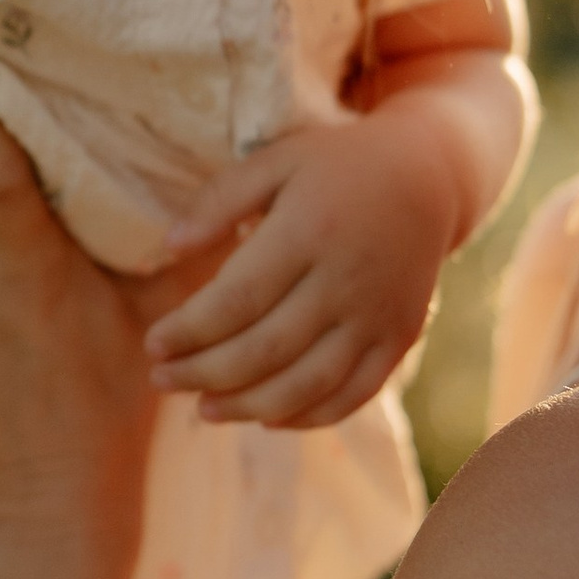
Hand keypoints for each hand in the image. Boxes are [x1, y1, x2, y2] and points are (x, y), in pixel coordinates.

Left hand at [145, 100, 467, 429]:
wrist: (427, 179)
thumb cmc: (335, 168)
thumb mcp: (276, 161)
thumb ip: (220, 200)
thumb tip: (169, 249)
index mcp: (309, 231)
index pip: (236, 300)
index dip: (189, 332)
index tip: (152, 345)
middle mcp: (346, 279)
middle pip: (265, 349)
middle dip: (205, 374)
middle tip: (162, 381)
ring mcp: (377, 315)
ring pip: (306, 384)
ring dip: (248, 406)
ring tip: (204, 409)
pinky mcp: (398, 339)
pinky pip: (351, 395)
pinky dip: (307, 416)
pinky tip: (265, 416)